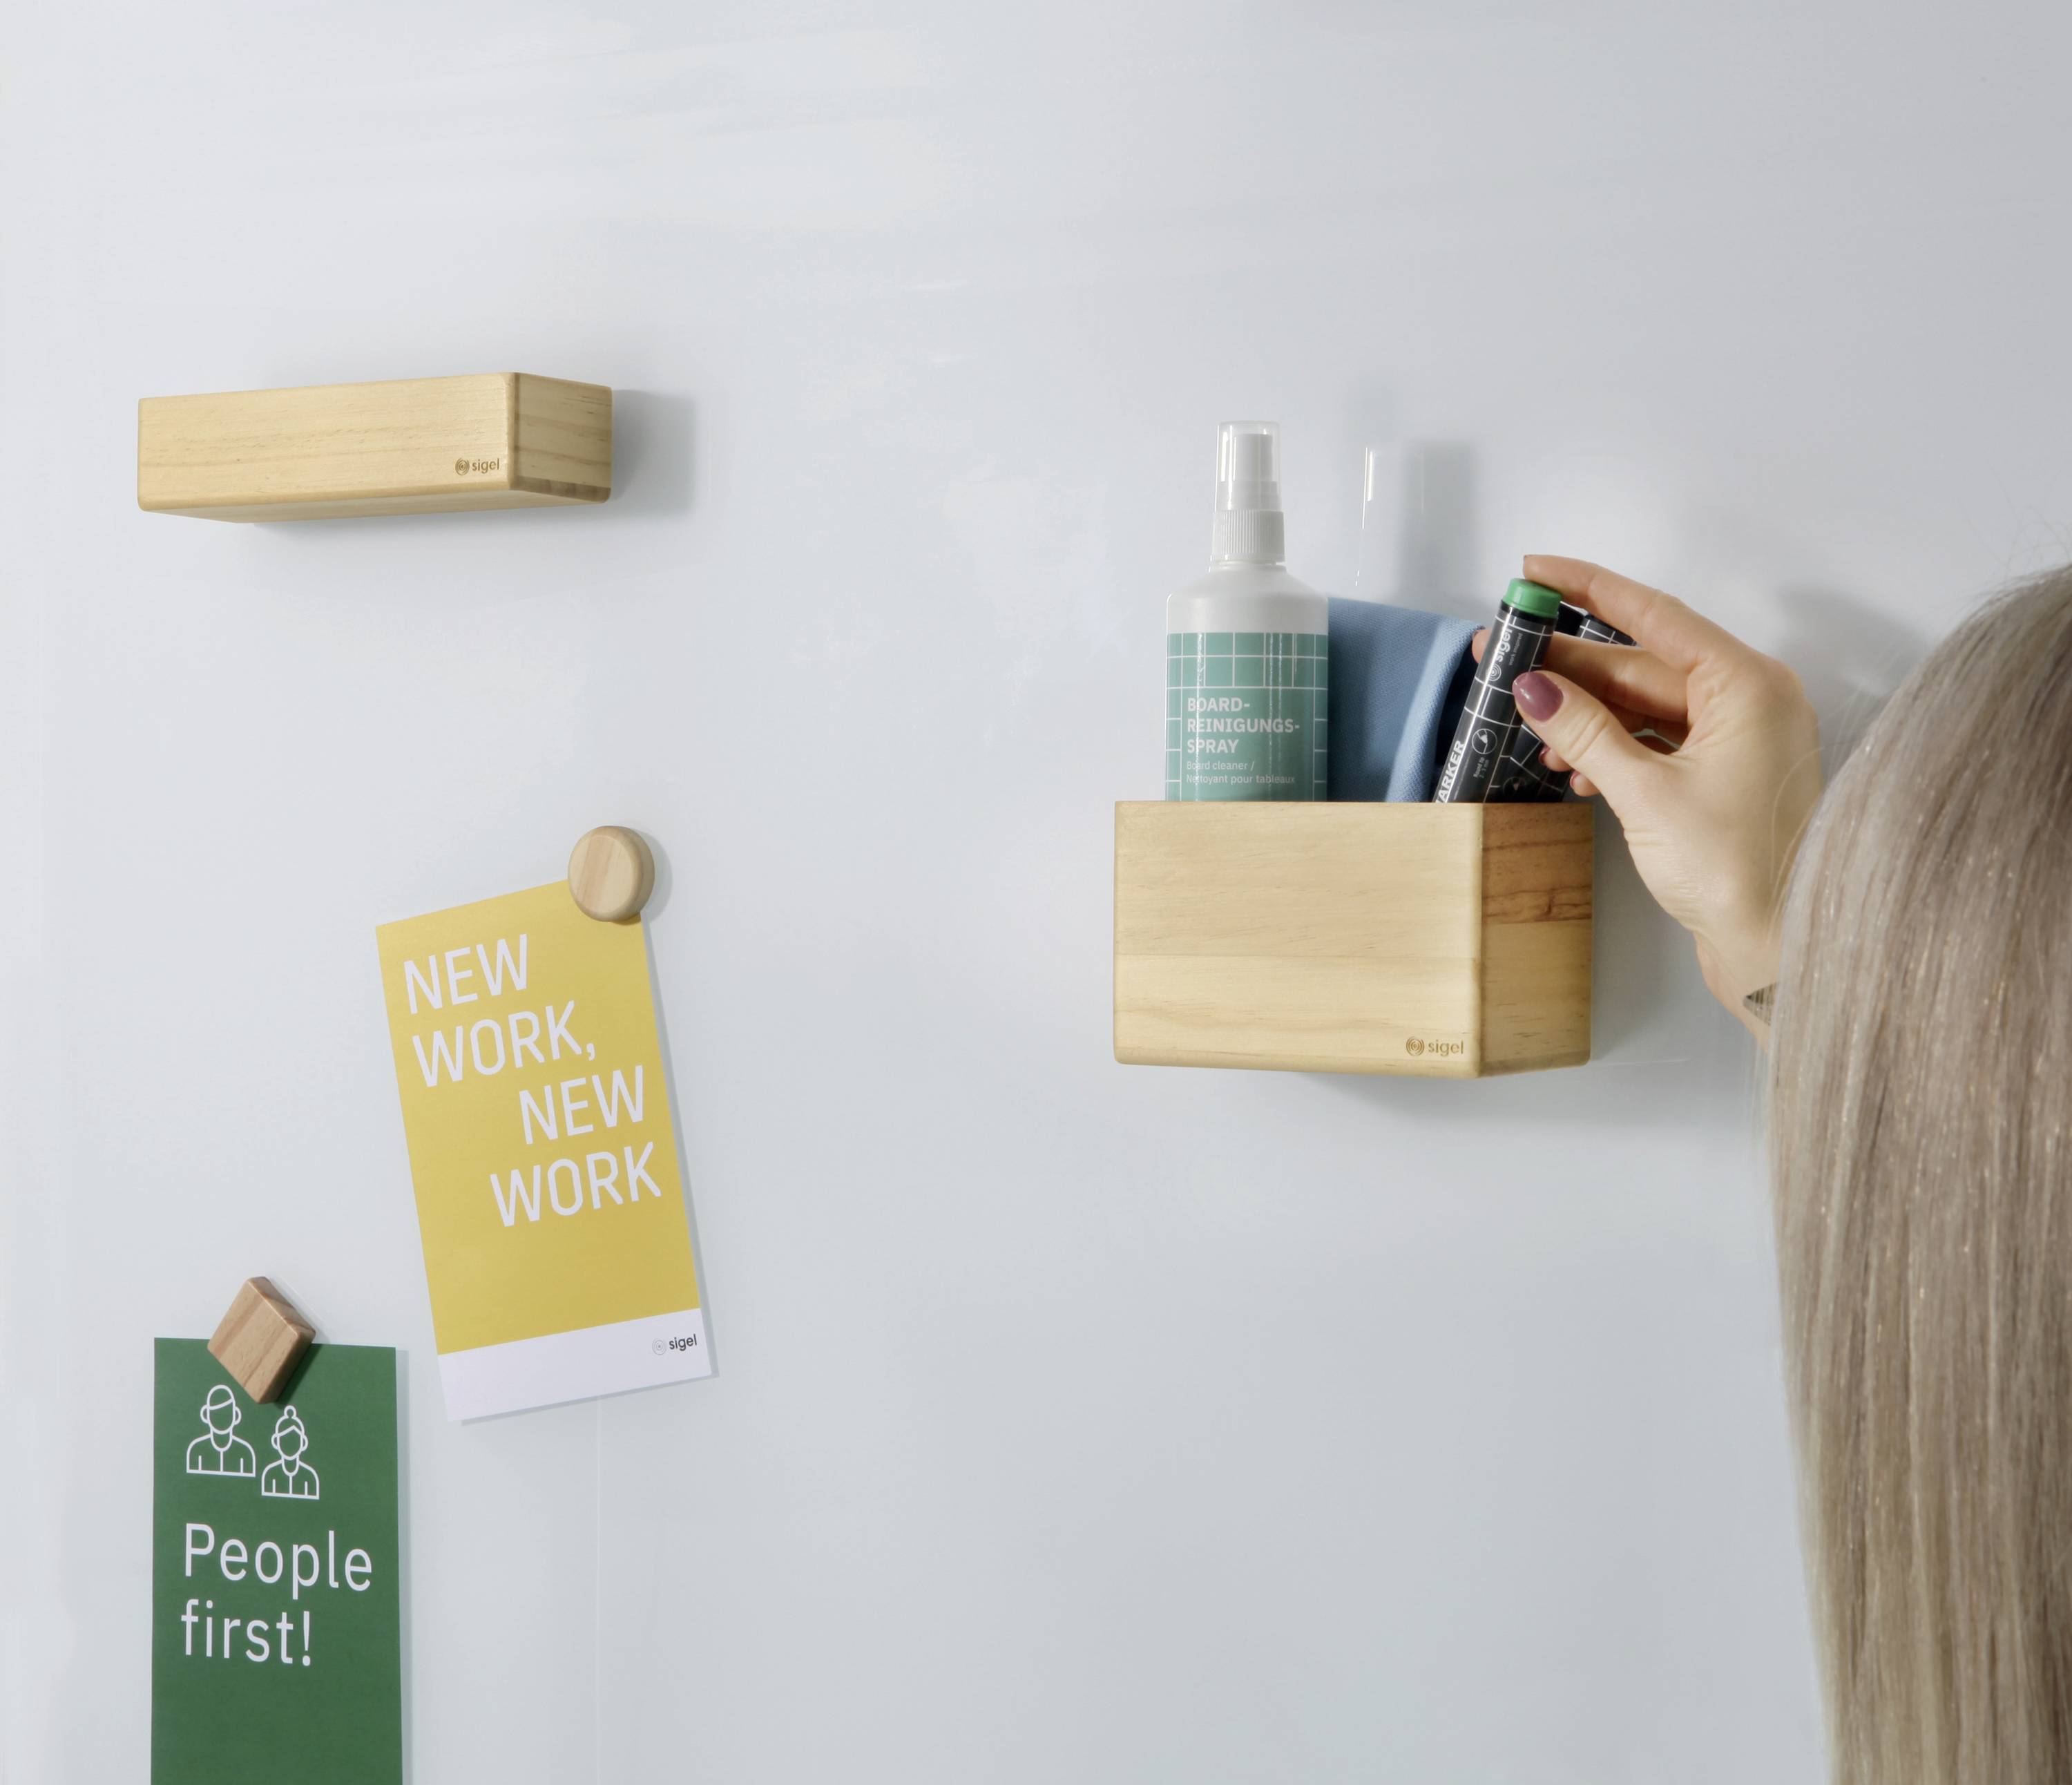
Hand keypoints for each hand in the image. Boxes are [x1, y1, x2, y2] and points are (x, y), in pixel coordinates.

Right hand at [1472, 556, 1822, 1030]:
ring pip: (1644, 704)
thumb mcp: (1644, 792)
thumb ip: (1586, 731)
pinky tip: (1572, 766)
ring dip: (1585, 714)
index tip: (1537, 571)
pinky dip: (1612, 748)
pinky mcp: (1722, 776)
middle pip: (1643, 662)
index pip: (1656, 615)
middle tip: (1505, 650)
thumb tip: (1535, 687)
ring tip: (1526, 720)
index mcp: (1748, 686)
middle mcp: (1750, 701)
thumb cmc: (1732, 870)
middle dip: (1571, 662)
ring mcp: (1737, 740)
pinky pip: (1657, 740)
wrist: (1775, 947)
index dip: (1590, 589)